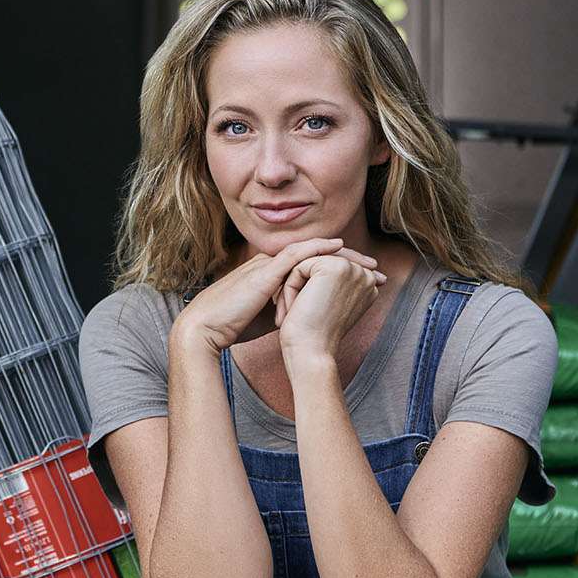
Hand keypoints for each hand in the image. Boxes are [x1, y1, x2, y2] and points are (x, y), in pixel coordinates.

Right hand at [172, 238, 383, 353]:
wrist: (203, 330)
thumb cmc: (230, 328)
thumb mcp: (266, 318)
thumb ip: (286, 310)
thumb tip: (307, 317)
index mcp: (268, 274)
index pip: (309, 264)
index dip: (337, 268)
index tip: (361, 278)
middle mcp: (268, 264)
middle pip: (314, 254)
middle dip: (347, 259)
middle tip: (374, 268)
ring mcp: (265, 265)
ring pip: (309, 250)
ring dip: (341, 253)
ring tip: (366, 261)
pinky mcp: (263, 271)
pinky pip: (294, 253)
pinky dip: (317, 248)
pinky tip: (337, 247)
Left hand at [275, 252, 385, 360]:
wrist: (312, 351)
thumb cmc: (314, 334)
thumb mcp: (327, 304)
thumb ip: (331, 283)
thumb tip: (316, 271)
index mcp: (367, 283)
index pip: (326, 272)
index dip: (308, 290)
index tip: (308, 316)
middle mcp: (364, 274)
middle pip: (315, 267)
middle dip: (300, 289)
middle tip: (296, 314)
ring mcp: (352, 268)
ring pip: (305, 267)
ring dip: (293, 289)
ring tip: (292, 312)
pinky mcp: (334, 267)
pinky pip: (298, 268)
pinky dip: (289, 289)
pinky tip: (293, 309)